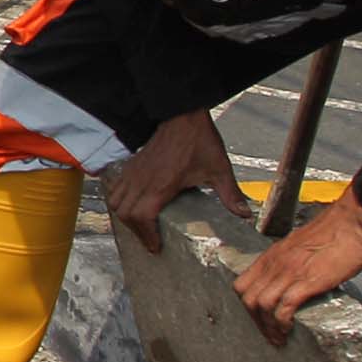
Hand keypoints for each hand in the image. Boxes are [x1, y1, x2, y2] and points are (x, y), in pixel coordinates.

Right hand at [104, 110, 247, 254]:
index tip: (155, 247)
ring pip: (116, 201)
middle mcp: (143, 180)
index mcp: (161, 185)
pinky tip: (133, 204)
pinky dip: (120, 201)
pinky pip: (116, 187)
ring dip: (125, 217)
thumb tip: (245, 215)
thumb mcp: (219, 169)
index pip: (141, 217)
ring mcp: (134, 171)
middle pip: (124, 213)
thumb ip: (231, 194)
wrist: (183, 115)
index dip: (146, 236)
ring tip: (140, 226)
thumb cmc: (199, 140)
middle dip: (135, 231)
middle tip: (150, 240)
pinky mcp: (132, 165)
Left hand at [230, 192, 361, 342]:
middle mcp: (275, 263)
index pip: (243, 283)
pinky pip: (283, 307)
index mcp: (273, 254)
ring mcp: (289, 272)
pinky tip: (289, 329)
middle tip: (268, 334)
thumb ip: (294, 261)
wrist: (355, 221)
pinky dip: (282, 323)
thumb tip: (298, 278)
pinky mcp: (307, 281)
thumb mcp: (304, 246)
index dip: (247, 305)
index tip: (258, 318)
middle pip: (247, 297)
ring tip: (279, 338)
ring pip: (260, 305)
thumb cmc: (337, 231)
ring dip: (267, 326)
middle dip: (254, 320)